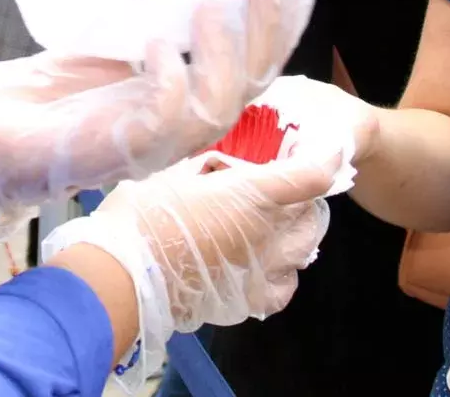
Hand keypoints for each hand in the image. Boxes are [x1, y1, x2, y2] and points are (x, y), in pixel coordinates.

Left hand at [0, 0, 316, 239]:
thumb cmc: (40, 91)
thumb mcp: (103, 41)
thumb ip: (146, 16)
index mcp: (177, 101)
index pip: (245, 69)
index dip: (273, 30)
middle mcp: (172, 129)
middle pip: (246, 90)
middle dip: (268, 37)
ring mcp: (146, 147)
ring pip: (216, 110)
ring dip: (225, 57)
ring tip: (211, 7)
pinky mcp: (113, 153)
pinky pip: (163, 123)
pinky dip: (169, 79)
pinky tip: (156, 45)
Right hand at [42, 152, 338, 384]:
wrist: (122, 271)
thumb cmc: (142, 214)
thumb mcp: (175, 171)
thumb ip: (209, 167)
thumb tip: (222, 167)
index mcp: (251, 194)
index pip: (309, 175)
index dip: (324, 159)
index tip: (327, 151)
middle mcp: (268, 232)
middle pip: (312, 213)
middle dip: (305, 198)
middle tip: (285, 190)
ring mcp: (263, 269)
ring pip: (305, 250)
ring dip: (297, 234)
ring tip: (276, 227)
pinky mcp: (249, 299)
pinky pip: (285, 287)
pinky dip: (284, 273)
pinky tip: (267, 266)